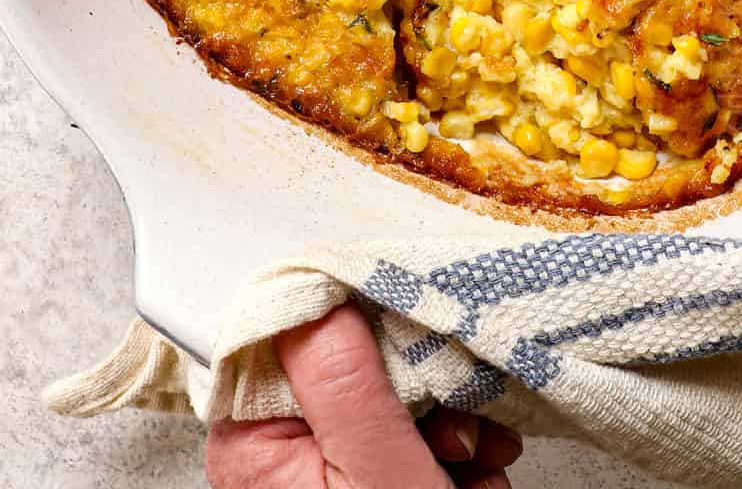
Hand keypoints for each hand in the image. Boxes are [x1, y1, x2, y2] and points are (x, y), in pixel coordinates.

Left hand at [206, 304, 522, 488]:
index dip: (358, 322)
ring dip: (452, 423)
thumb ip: (344, 379)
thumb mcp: (376, 472)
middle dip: (425, 387)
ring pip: (395, 398)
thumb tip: (319, 289)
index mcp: (251, 443)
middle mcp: (277, 453)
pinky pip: (413, 437)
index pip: (293, 333)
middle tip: (455, 424)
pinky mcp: (362, 483)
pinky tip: (473, 476)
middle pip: (354, 362)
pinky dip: (454, 454)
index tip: (408, 333)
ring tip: (474, 462)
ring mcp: (321, 471)